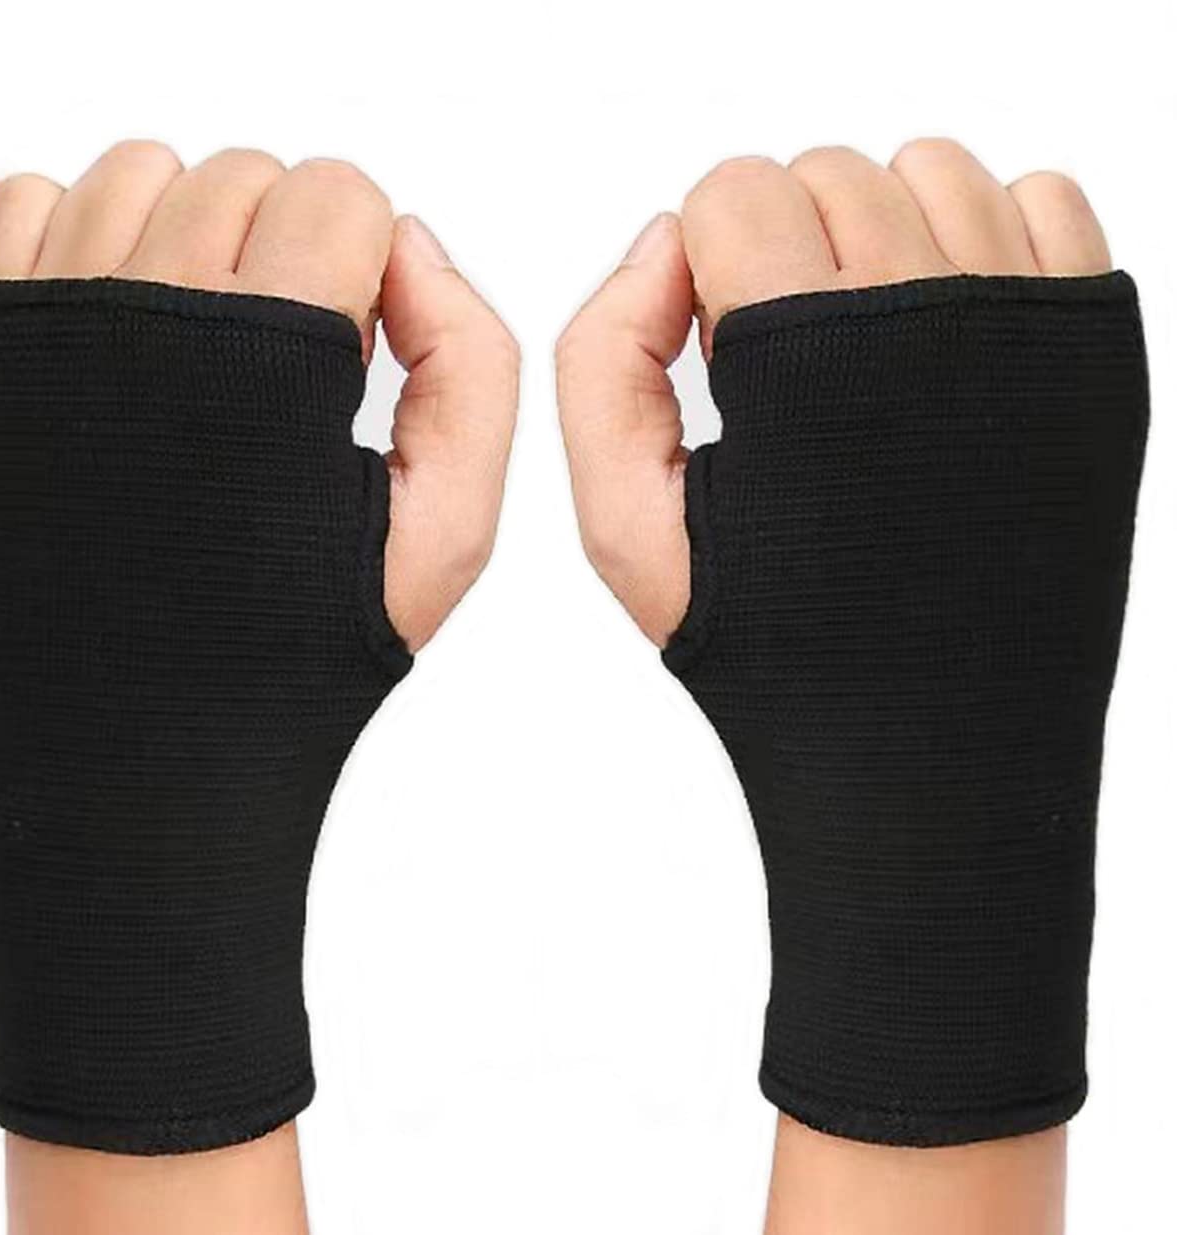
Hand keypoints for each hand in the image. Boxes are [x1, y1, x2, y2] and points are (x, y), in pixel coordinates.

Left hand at [0, 140, 517, 651]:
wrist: (139, 739)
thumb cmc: (300, 643)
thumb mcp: (447, 527)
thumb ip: (473, 363)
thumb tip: (411, 241)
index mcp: (273, 356)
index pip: (339, 192)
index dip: (366, 268)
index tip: (347, 353)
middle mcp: (149, 316)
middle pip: (245, 174)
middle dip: (286, 248)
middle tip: (278, 362)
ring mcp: (48, 323)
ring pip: (140, 170)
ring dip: (191, 234)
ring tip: (203, 345)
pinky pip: (28, 200)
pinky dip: (84, 238)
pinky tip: (122, 331)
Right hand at [556, 138, 1110, 645]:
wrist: (936, 732)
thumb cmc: (774, 637)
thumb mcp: (627, 523)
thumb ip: (601, 360)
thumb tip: (664, 238)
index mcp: (803, 352)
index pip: (732, 190)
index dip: (706, 268)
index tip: (727, 355)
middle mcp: (925, 311)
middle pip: (827, 172)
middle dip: (784, 246)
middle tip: (794, 361)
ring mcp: (1024, 318)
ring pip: (931, 169)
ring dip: (878, 232)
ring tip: (868, 344)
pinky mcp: (1090, 343)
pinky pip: (1043, 200)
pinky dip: (985, 237)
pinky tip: (946, 330)